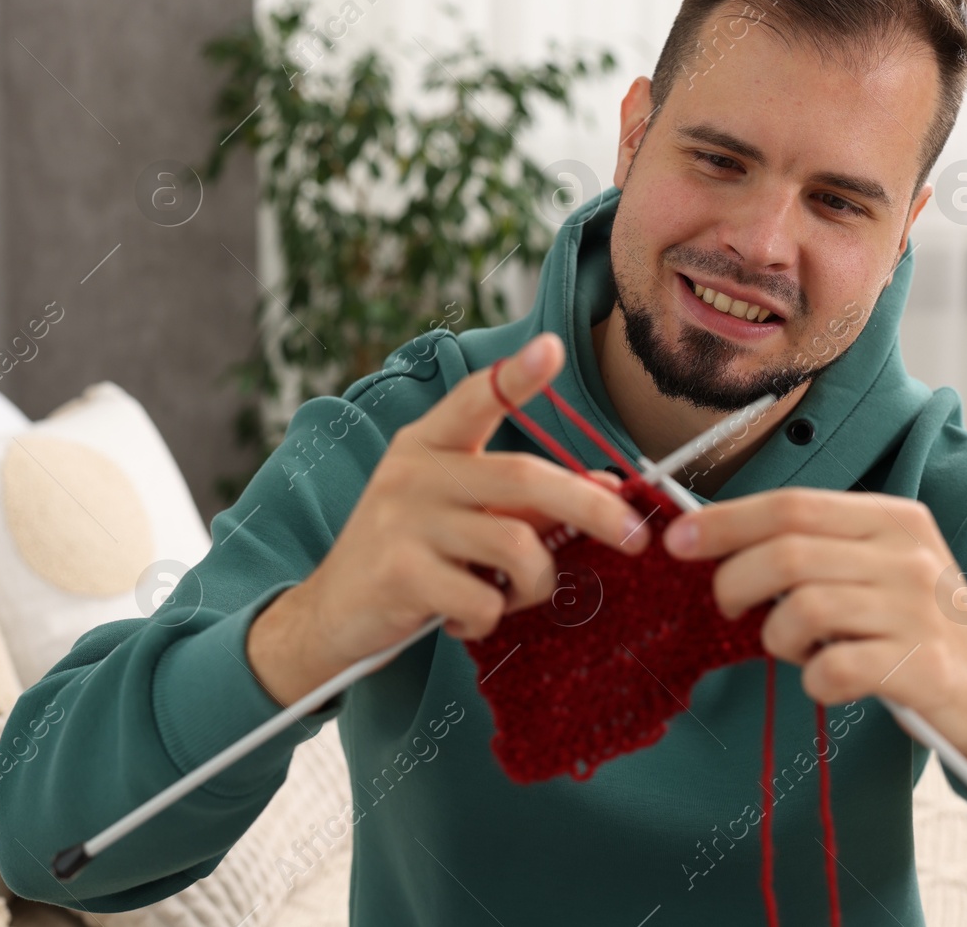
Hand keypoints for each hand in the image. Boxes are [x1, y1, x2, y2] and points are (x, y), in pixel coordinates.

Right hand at [247, 332, 651, 708]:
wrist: (330, 613)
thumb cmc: (409, 557)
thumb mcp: (457, 516)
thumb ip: (520, 499)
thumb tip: (611, 491)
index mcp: (427, 444)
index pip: (475, 398)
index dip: (516, 376)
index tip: (551, 348)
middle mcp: (413, 472)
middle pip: (524, 477)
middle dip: (592, 508)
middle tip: (637, 537)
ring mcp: (402, 520)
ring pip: (516, 546)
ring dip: (534, 583)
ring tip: (511, 596)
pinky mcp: (399, 572)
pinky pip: (484, 599)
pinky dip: (489, 618)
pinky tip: (461, 618)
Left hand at [663, 488, 966, 783]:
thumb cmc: (913, 623)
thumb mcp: (874, 564)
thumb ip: (810, 545)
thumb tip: (709, 535)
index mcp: (891, 518)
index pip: (790, 505)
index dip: (724, 522)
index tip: (678, 542)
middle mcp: (907, 555)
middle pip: (786, 554)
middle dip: (734, 582)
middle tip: (729, 607)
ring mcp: (919, 611)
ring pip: (803, 609)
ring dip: (776, 637)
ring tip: (793, 648)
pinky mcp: (925, 667)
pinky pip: (834, 668)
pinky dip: (811, 679)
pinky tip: (825, 679)